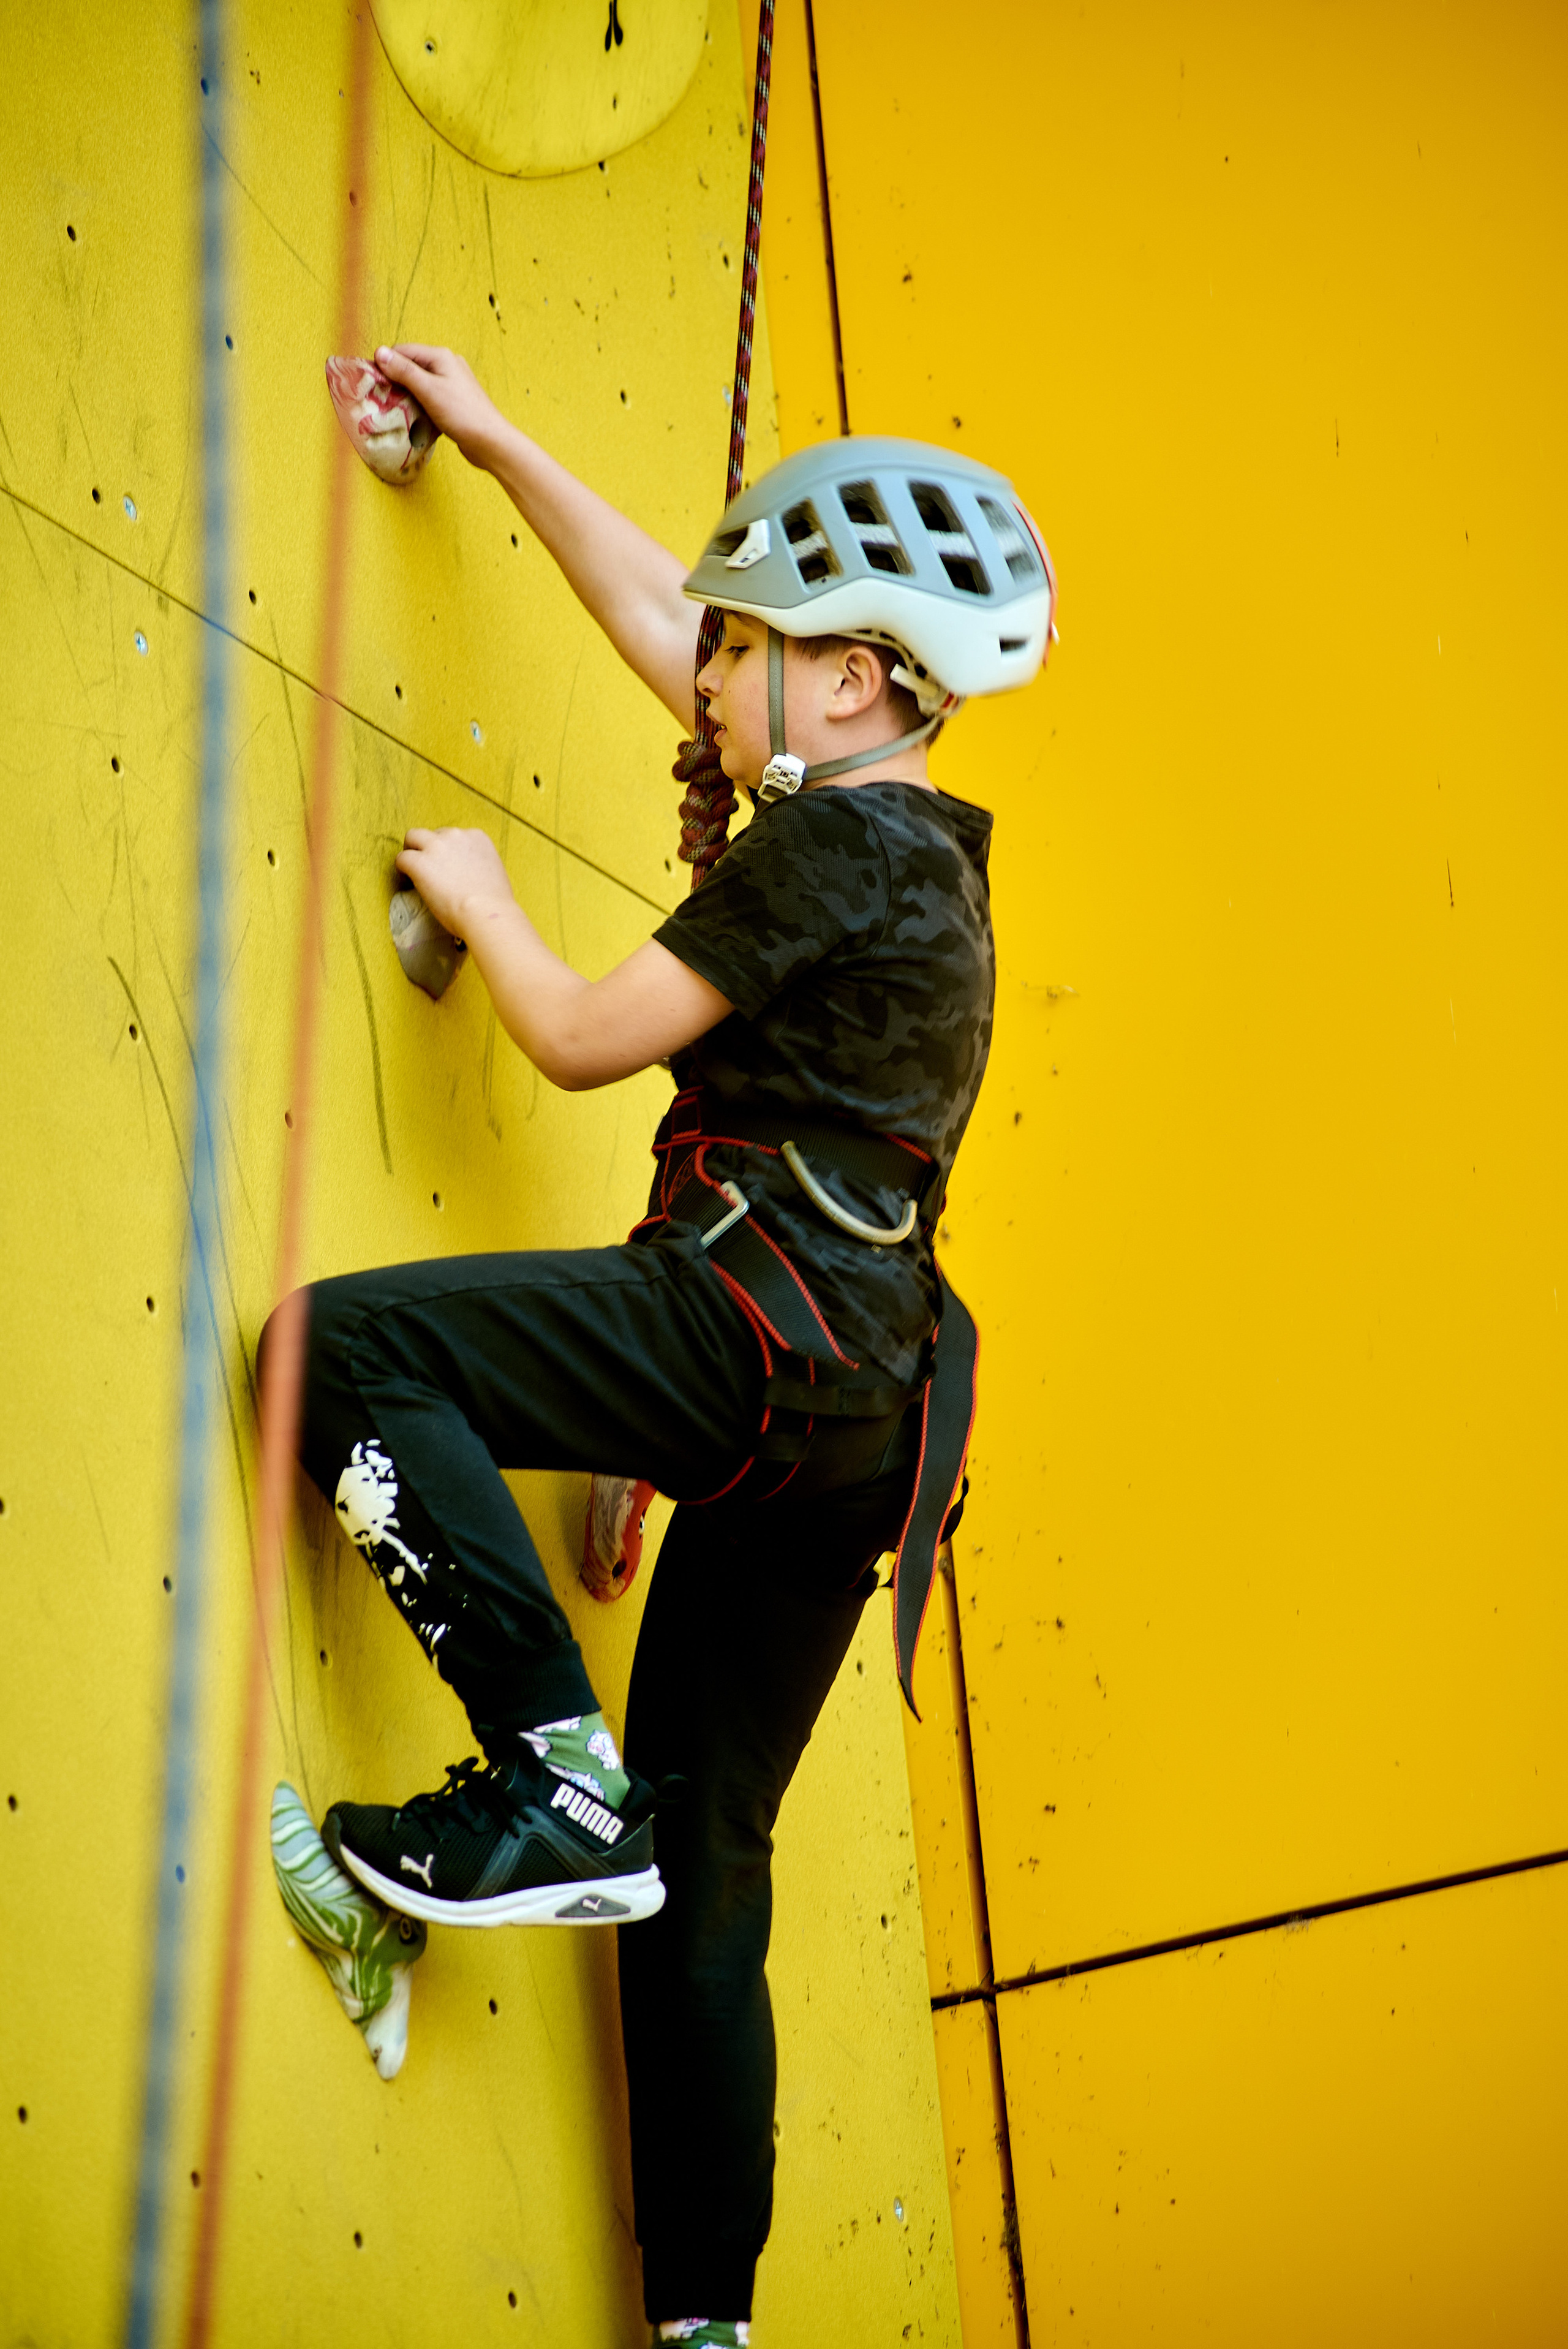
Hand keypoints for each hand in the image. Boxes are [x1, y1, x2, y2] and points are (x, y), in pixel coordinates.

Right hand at [374, 346, 506, 469]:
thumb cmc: (461, 414)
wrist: (490, 442)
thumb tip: (379, 352)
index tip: (373, 383)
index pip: (402, 351)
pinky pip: (428, 397)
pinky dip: (419, 405)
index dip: (386, 364)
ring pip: (419, 383)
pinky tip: (415, 417)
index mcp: (440, 356)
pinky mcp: (453, 401)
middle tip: (383, 398)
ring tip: (398, 409)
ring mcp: (451, 383)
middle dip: (395, 380)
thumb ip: (404, 371)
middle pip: (410, 366)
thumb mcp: (428, 390)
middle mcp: (447, 365)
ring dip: (406, 395)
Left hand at [396, 827, 514, 935]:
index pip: (454, 836)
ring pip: (413, 837)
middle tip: (427, 866)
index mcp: (476, 837)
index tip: (447, 865)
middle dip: (428, 847)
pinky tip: (406, 880)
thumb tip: (469, 875)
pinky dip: (401, 868)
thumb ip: (479, 865)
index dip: (447, 851)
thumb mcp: (494, 872)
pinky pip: (401, 858)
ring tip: (412, 870)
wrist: (485, 913)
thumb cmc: (493, 903)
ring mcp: (436, 847)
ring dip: (412, 851)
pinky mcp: (419, 862)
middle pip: (433, 834)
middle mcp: (456, 835)